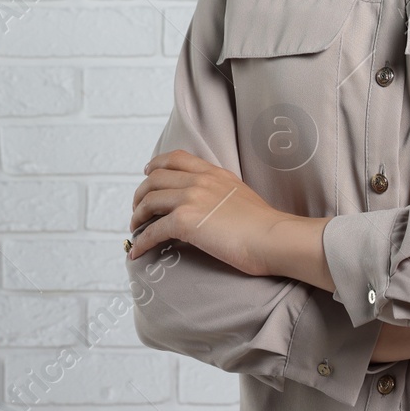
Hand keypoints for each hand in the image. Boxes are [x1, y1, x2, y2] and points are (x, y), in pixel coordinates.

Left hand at [128, 149, 284, 276]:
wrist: (274, 238)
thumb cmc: (265, 226)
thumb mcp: (240, 195)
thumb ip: (221, 193)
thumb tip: (209, 206)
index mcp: (213, 173)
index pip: (175, 158)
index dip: (155, 165)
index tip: (147, 173)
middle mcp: (199, 181)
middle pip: (155, 178)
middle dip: (140, 193)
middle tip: (138, 208)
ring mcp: (191, 199)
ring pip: (149, 201)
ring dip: (137, 216)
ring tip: (135, 228)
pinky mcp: (185, 222)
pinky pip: (153, 230)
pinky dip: (141, 242)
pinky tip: (137, 252)